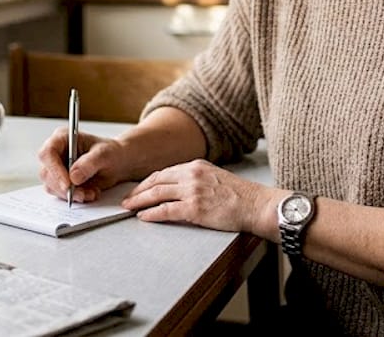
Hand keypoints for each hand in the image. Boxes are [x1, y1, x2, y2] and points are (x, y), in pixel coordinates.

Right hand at [36, 128, 135, 202]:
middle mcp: (56, 153)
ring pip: (52, 186)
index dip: (54, 169)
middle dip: (64, 187)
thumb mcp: (104, 154)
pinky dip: (75, 197)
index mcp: (62, 138)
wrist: (117, 164)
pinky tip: (90, 193)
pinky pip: (60, 194)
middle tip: (83, 194)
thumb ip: (89, 163)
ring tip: (91, 192)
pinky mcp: (60, 182)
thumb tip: (74, 177)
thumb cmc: (110, 153)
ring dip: (71, 194)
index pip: (48, 153)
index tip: (68, 184)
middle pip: (47, 173)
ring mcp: (56, 168)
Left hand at [122, 159, 279, 234]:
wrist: (256, 204)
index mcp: (196, 166)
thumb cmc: (240, 195)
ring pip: (157, 194)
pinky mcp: (195, 208)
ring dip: (140, 201)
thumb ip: (196, 179)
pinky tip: (143, 217)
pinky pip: (166, 210)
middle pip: (156, 181)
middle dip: (138, 191)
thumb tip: (178, 189)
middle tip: (127, 200)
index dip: (147, 182)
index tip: (138, 190)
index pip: (164, 173)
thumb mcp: (214, 177)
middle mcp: (191, 175)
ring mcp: (192, 191)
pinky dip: (151, 213)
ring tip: (129, 208)